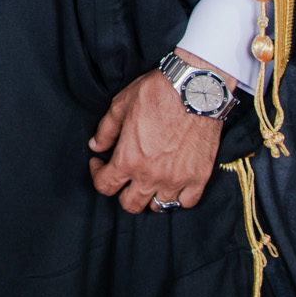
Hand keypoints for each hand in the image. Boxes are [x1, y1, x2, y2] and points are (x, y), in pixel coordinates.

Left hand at [87, 50, 226, 212]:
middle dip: (122, 191)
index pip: (105, 186)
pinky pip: (186, 202)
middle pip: (131, 204)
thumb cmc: (157, 93)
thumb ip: (106, 130)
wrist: (195, 89)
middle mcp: (151, 175)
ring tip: (149, 179)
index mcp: (129, 159)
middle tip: (124, 176)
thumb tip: (96, 146)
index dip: (97, 175)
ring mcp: (177, 180)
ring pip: (158, 206)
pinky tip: (172, 183)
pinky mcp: (199, 178)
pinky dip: (178, 197)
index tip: (99, 164)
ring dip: (150, 195)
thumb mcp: (121, 105)